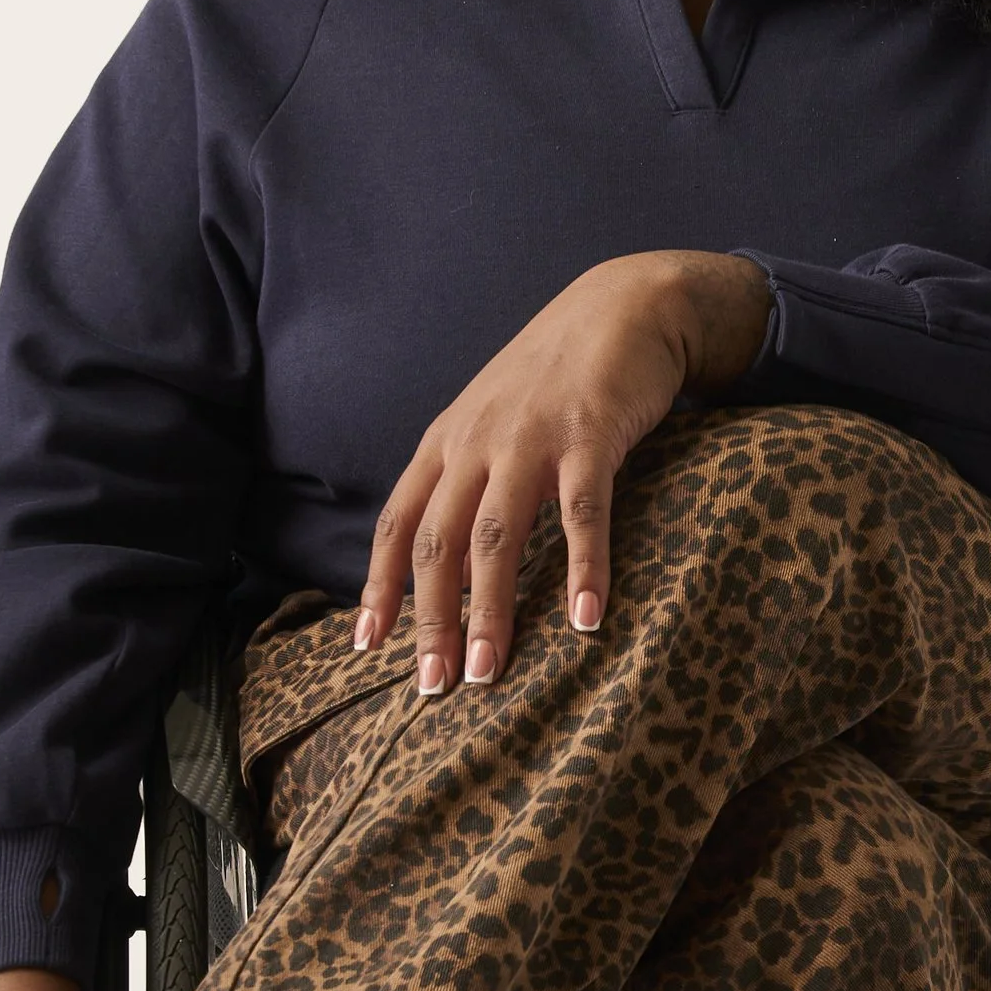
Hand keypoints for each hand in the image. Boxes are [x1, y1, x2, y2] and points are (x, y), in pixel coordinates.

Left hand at [357, 251, 769, 687]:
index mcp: (448, 441)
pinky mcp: (590, 436)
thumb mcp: (492, 415)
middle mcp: (476, 442)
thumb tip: (448, 549)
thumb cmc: (558, 372)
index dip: (379, 585)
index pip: (399, 522)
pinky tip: (588, 620)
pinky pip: (582, 515)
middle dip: (430, 619)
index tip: (367, 647)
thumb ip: (467, 471)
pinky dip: (583, 569)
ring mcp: (531, 439)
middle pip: (439, 543)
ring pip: (495, 538)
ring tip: (487, 672)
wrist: (624, 304)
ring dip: (489, 611)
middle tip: (432, 687)